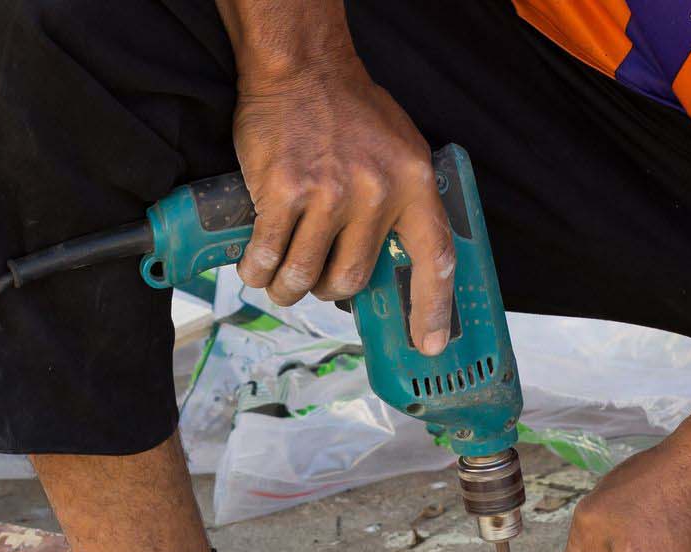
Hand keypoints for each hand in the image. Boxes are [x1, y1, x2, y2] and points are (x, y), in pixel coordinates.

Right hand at [230, 54, 454, 351]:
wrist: (302, 66)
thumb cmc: (351, 110)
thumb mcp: (402, 150)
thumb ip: (405, 200)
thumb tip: (401, 258)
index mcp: (414, 185)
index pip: (435, 260)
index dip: (433, 310)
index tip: (429, 345)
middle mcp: (376, 193)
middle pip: (353, 279)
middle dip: (330, 292)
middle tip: (317, 281)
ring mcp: (329, 194)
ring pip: (307, 276)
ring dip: (288, 288)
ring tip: (279, 282)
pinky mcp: (284, 192)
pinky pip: (268, 254)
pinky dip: (258, 270)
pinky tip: (255, 266)